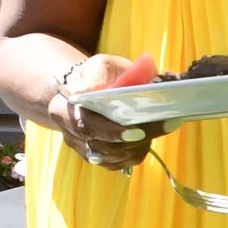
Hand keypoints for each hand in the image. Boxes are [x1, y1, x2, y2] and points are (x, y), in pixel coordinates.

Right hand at [49, 49, 160, 168]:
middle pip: (103, 146)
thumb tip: (102, 87)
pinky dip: (137, 152)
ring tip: (163, 127)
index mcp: (63, 108)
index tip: (137, 131)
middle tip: (164, 124)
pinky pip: (119, 162)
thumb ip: (99, 75)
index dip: (111, 132)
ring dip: (139, 146)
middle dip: (136, 139)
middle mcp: (70, 133)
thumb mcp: (98, 66)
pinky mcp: (97, 157)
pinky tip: (150, 137)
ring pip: (113, 158)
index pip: (85, 126)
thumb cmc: (98, 75)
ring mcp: (83, 148)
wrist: (90, 88)